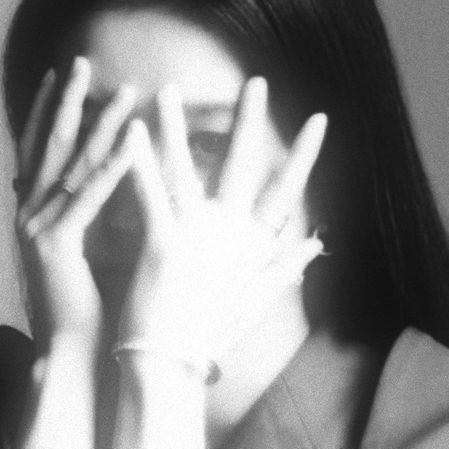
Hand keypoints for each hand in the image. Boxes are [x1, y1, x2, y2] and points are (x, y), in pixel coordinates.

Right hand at [15, 57, 134, 353]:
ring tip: (121, 89)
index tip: (61, 77)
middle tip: (80, 62)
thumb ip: (100, 214)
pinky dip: (114, 163)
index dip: (48, 112)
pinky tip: (134, 135)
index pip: (41, 151)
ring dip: (98, 123)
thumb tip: (127, 183)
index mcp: (37, 215)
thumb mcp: (93, 249)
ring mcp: (38, 228)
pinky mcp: (56, 244)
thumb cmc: (92, 306)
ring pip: (71, 163)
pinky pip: (90, 195)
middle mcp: (30, 215)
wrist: (75, 354)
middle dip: (66, 101)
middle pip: (50, 145)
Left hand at [118, 78, 326, 380]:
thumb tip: (317, 244)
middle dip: (251, 122)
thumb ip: (285, 268)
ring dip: (179, 127)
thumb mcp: (255, 302)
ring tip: (167, 89)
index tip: (318, 120)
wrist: (172, 366)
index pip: (286, 193)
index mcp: (252, 247)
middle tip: (256, 82)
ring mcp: (196, 237)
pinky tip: (129, 127)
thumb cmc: (209, 336)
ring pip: (189, 170)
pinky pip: (149, 193)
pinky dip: (139, 160)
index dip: (304, 155)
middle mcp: (229, 235)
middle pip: (245, 168)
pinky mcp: (161, 244)